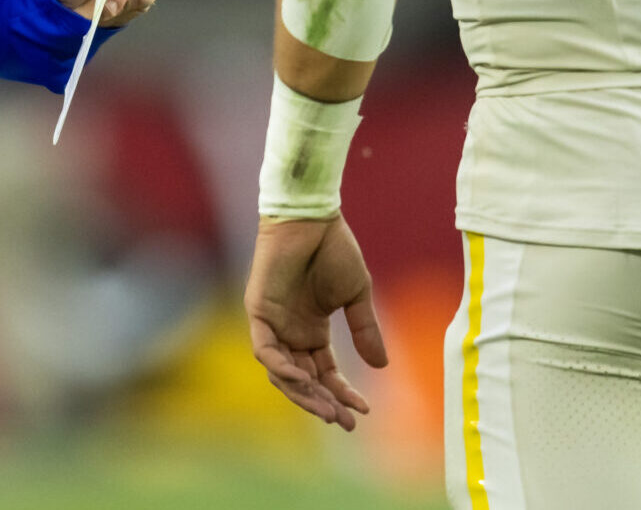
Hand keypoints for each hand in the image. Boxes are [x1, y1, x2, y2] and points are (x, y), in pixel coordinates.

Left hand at [245, 215, 385, 430]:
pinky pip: (265, 350)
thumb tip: (382, 367)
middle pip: (303, 380)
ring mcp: (273, 324)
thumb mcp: (356, 295)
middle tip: (343, 422)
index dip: (342, 393)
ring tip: (327, 409)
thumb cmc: (333, 248)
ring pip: (282, 373)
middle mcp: (291, 332)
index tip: (363, 410)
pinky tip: (302, 380)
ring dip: (303, 393)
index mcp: (312, 330)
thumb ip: (364, 330)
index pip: (324, 373)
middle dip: (322, 402)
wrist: (313, 217)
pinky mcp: (258, 311)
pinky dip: (280, 367)